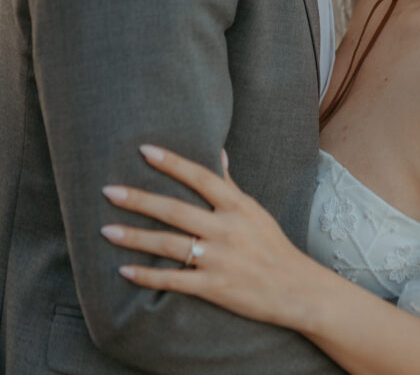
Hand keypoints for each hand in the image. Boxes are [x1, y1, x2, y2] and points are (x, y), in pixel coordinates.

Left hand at [100, 145, 313, 326]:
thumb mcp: (253, 209)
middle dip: (139, 199)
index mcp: (236, 206)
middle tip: (108, 191)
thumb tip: (218, 151)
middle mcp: (226, 229)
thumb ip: (230, 184)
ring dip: (135, 237)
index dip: (172, 163)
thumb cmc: (271, 244)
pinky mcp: (213, 287)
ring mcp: (218, 259)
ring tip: (107, 230)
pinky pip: (174, 280)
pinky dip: (148, 276)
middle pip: (175, 210)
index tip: (145, 150)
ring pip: (169, 244)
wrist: (294, 288)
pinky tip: (125, 269)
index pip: (200, 177)